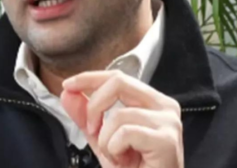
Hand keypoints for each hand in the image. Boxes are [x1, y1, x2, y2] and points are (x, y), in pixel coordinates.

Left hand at [61, 71, 182, 167]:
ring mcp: (169, 122)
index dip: (90, 78)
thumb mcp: (103, 139)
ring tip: (117, 157)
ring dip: (106, 141)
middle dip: (94, 105)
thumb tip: (67, 93)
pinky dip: (115, 149)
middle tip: (91, 130)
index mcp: (153, 102)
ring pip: (119, 115)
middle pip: (119, 83)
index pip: (118, 77)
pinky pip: (125, 133)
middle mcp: (165, 106)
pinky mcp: (167, 140)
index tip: (68, 85)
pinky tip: (126, 162)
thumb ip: (86, 115)